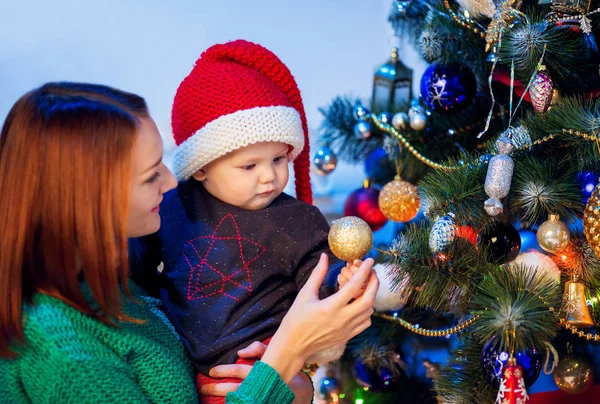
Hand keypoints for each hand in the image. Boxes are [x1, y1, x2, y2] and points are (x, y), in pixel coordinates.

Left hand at [200, 341, 312, 402]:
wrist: (296, 389)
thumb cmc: (279, 367)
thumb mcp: (272, 354)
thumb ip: (258, 349)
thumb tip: (240, 352)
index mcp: (261, 372)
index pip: (239, 371)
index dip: (224, 371)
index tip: (211, 372)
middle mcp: (259, 386)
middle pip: (235, 389)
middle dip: (216, 389)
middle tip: (203, 387)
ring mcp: (259, 397)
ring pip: (237, 399)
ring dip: (223, 399)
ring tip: (207, 396)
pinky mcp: (261, 402)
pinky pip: (244, 402)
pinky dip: (234, 402)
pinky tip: (226, 403)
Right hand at [261, 254, 378, 382]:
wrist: (293, 345)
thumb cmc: (296, 318)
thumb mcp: (305, 294)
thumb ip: (317, 274)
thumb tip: (324, 256)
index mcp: (330, 306)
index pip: (354, 285)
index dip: (364, 271)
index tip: (370, 260)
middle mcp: (342, 319)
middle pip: (368, 299)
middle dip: (374, 283)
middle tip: (372, 272)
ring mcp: (347, 329)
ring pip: (369, 311)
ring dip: (370, 296)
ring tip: (364, 286)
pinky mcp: (347, 336)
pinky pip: (365, 322)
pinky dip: (367, 311)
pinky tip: (359, 303)